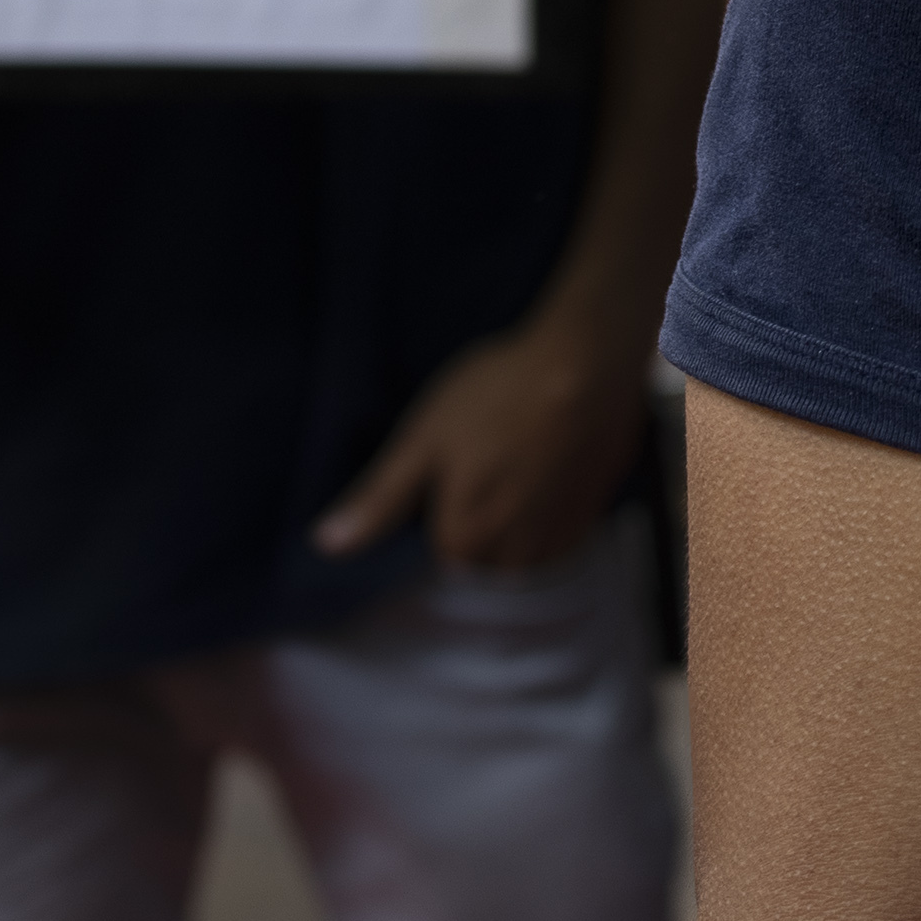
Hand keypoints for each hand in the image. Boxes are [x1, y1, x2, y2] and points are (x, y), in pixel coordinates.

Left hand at [319, 307, 652, 570]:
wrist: (588, 362)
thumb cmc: (497, 393)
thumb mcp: (422, 438)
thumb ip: (379, 500)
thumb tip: (326, 547)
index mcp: (465, 536)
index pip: (444, 547)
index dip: (445, 503)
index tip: (459, 462)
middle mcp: (514, 552)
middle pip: (484, 557)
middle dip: (482, 520)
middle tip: (492, 457)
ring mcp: (559, 536)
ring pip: (524, 554)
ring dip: (518, 523)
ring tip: (522, 465)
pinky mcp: (594, 514)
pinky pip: (562, 539)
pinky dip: (553, 515)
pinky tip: (553, 471)